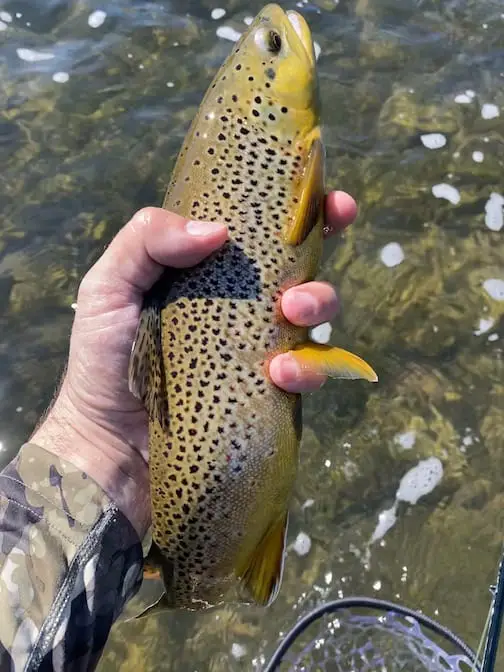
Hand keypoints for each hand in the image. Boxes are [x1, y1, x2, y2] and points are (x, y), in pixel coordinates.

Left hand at [31, 193, 356, 536]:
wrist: (108, 442)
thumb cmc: (104, 360)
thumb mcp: (109, 287)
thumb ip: (146, 241)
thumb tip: (217, 230)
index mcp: (210, 272)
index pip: (264, 233)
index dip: (307, 213)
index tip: (332, 204)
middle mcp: (243, 305)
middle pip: (303, 270)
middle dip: (319, 264)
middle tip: (296, 286)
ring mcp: (259, 349)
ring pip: (314, 319)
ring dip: (317, 308)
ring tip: (292, 318)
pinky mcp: (269, 392)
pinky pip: (307, 374)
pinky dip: (306, 368)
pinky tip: (280, 373)